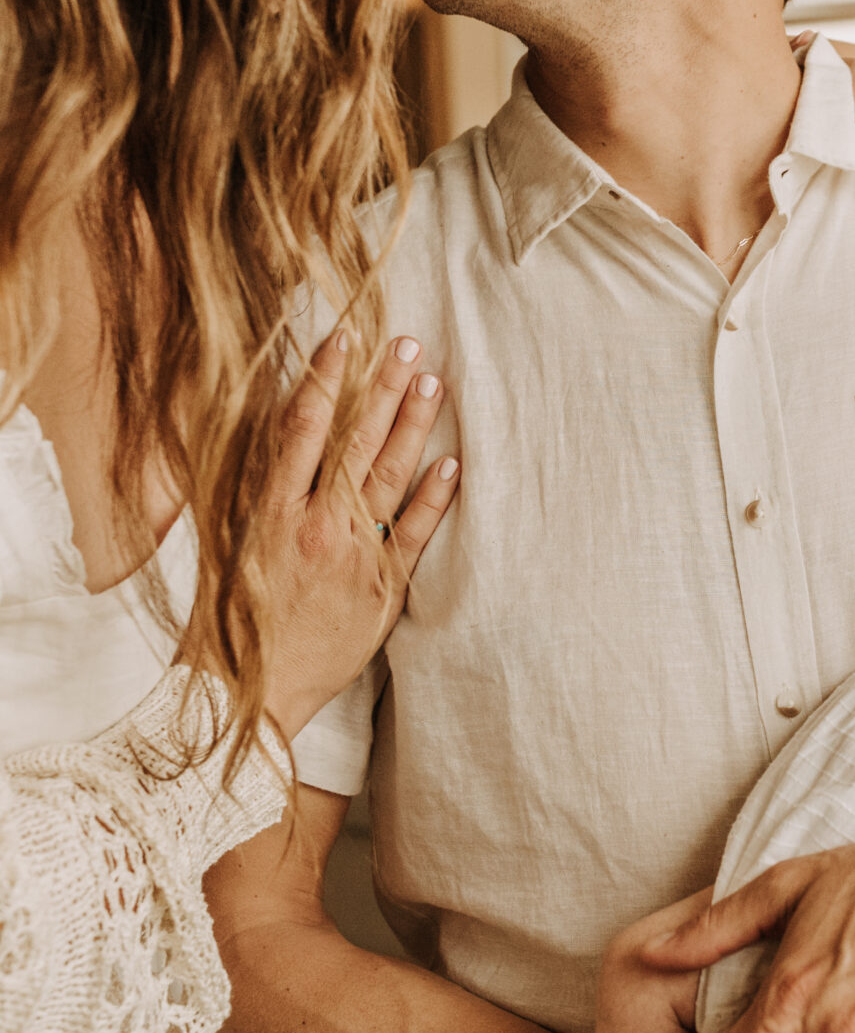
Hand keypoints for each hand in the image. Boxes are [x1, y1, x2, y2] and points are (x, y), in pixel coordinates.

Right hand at [259, 331, 459, 739]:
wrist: (247, 693)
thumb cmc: (230, 619)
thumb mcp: (224, 544)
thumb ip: (248, 490)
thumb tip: (266, 436)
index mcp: (270, 512)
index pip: (303, 429)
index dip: (326, 380)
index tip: (343, 338)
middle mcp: (315, 526)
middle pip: (357, 443)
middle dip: (383, 388)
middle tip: (408, 342)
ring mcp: (354, 557)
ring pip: (390, 478)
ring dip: (414, 427)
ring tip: (433, 383)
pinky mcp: (383, 590)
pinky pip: (416, 535)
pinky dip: (435, 497)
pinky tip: (453, 462)